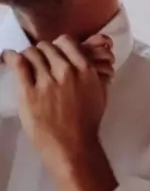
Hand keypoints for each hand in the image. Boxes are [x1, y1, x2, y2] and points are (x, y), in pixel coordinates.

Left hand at [2, 33, 114, 173]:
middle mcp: (66, 72)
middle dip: (42, 54)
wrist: (73, 148)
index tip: (53, 54)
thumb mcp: (100, 96)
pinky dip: (10, 58)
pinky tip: (8, 58)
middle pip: (46, 47)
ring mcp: (47, 81)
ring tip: (25, 65)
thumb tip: (91, 63)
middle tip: (39, 64)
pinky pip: (18, 64)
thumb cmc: (87, 125)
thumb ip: (95, 76)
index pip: (66, 42)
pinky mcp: (29, 92)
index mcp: (85, 71)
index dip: (57, 46)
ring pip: (31, 53)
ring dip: (27, 58)